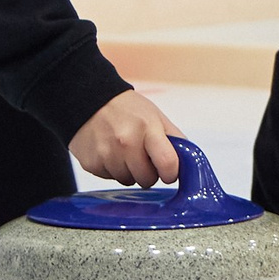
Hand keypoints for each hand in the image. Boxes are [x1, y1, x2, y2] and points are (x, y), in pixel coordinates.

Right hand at [69, 90, 184, 186]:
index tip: (167, 171)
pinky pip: (109, 178)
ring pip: (127, 181)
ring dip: (128, 170)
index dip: (171, 172)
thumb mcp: (156, 116)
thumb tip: (190, 164)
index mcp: (148, 128)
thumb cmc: (127, 109)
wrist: (88, 99)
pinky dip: (111, 169)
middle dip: (148, 172)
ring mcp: (106, 154)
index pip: (168, 164)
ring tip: (122, 150)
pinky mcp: (91, 163)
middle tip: (141, 155)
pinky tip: (108, 151)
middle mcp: (126, 142)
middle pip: (147, 179)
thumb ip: (175, 139)